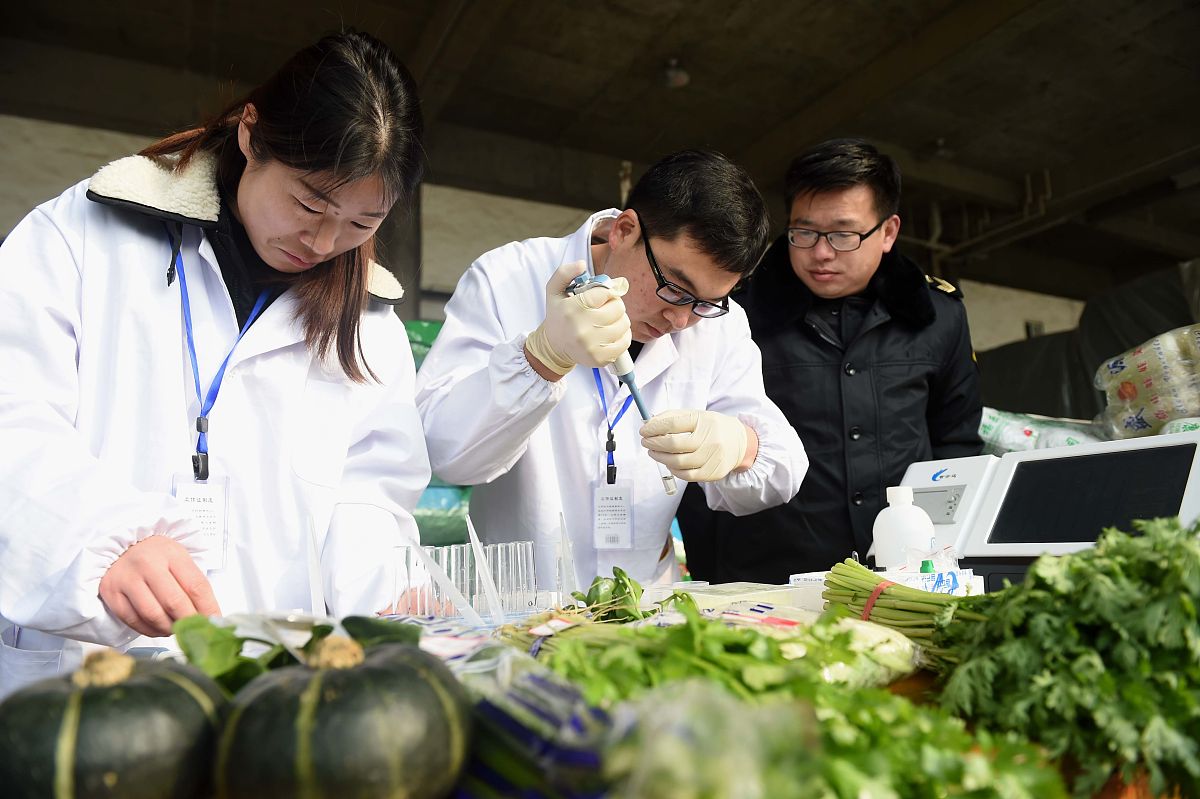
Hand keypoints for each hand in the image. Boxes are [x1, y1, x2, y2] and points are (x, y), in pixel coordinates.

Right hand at [99, 536, 221, 636]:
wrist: (120, 547)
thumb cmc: (155, 555)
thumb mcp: (179, 558)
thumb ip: (193, 584)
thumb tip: (210, 616)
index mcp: (172, 554)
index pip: (196, 586)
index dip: (208, 608)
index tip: (214, 621)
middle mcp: (147, 565)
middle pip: (174, 602)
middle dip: (189, 622)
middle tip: (195, 631)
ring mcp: (127, 579)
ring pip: (153, 615)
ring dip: (169, 628)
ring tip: (176, 629)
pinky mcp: (111, 594)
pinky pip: (133, 620)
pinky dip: (149, 630)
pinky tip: (158, 628)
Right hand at [524, 261, 631, 377]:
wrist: (554, 347)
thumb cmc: (559, 316)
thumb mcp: (554, 290)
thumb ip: (565, 272)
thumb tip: (582, 264)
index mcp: (573, 309)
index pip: (606, 292)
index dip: (608, 291)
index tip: (602, 295)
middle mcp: (582, 328)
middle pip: (618, 308)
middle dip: (614, 304)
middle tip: (605, 307)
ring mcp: (592, 346)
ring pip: (624, 324)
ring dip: (620, 319)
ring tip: (608, 320)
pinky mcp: (600, 358)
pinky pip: (625, 342)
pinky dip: (622, 335)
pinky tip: (612, 332)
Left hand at [640, 409, 755, 481]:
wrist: (740, 443)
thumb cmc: (712, 427)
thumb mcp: (695, 415)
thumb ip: (672, 417)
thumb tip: (649, 424)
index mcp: (704, 421)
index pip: (674, 424)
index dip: (655, 427)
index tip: (644, 430)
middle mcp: (710, 439)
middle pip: (674, 444)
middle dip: (654, 443)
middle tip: (646, 442)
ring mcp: (712, 458)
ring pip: (677, 462)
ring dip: (660, 457)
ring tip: (654, 452)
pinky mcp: (713, 473)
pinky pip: (686, 475)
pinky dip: (673, 469)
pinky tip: (669, 463)